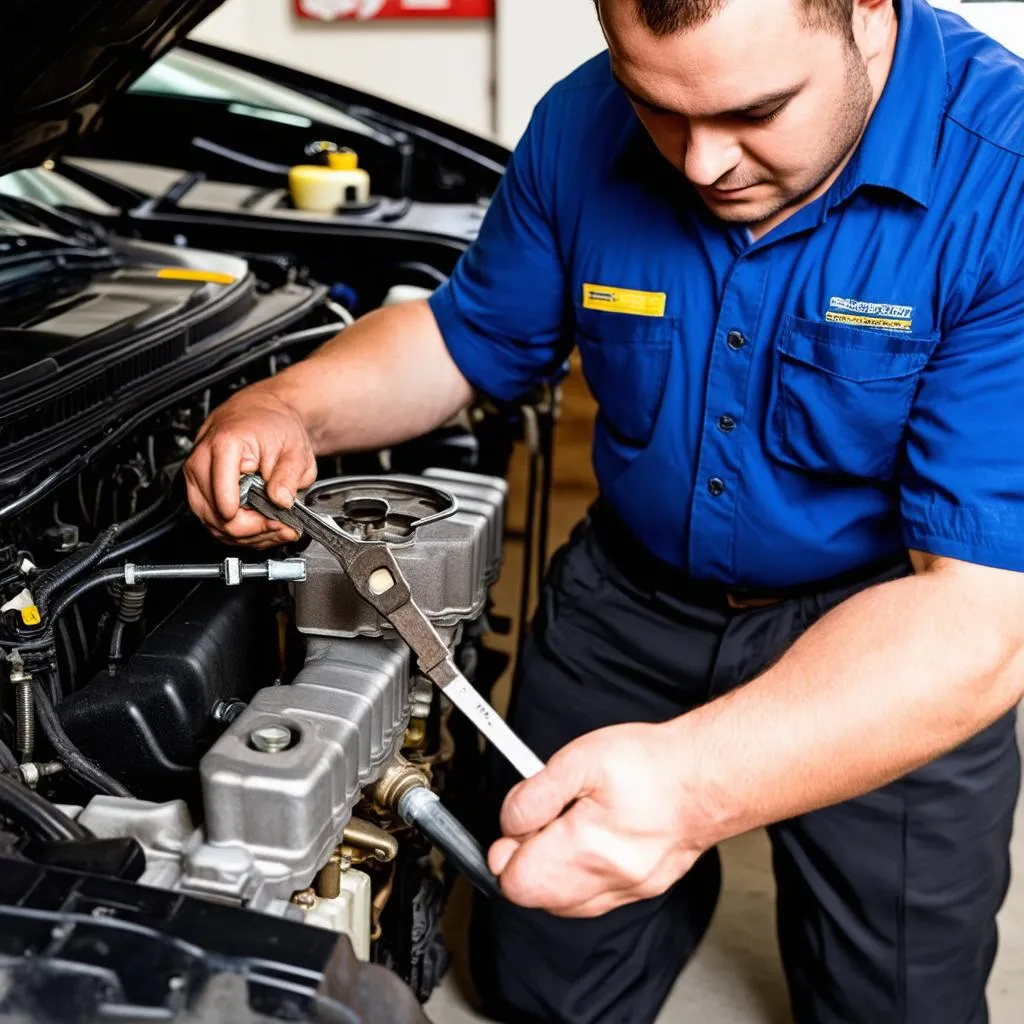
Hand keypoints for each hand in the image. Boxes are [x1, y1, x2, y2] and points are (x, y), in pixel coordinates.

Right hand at [184, 388, 317, 547]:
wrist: (259, 413)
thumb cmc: (273, 425)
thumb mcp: (294, 448)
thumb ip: (288, 477)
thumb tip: (281, 502)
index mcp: (224, 446)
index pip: (225, 497)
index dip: (250, 520)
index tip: (274, 522)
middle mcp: (202, 461)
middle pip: (218, 517)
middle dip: (253, 531)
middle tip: (282, 528)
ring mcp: (196, 477)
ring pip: (214, 525)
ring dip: (246, 535)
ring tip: (274, 528)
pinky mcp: (198, 489)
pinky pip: (213, 521)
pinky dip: (238, 530)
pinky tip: (260, 525)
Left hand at [488, 722, 720, 917]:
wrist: (707, 777)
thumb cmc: (650, 765)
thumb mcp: (578, 760)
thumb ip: (533, 795)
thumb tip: (508, 822)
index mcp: (584, 850)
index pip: (515, 881)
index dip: (505, 849)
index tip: (516, 823)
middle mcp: (605, 881)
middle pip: (535, 897)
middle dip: (527, 858)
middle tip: (545, 819)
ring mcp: (625, 891)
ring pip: (562, 902)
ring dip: (551, 870)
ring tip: (569, 826)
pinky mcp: (641, 890)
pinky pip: (591, 898)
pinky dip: (578, 875)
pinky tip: (589, 841)